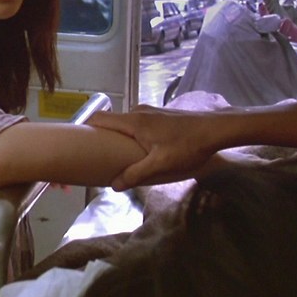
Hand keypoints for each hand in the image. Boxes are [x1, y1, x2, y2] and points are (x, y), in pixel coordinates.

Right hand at [86, 105, 218, 189]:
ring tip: (120, 158)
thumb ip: (135, 174)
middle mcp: (139, 111)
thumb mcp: (160, 164)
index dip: (86, 129)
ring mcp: (151, 112)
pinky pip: (139, 125)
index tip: (79, 145)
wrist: (217, 129)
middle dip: (103, 138)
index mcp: (134, 121)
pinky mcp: (161, 116)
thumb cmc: (188, 146)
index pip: (100, 118)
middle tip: (99, 158)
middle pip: (112, 122)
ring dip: (121, 139)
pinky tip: (142, 151)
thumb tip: (113, 185)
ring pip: (127, 124)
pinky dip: (134, 136)